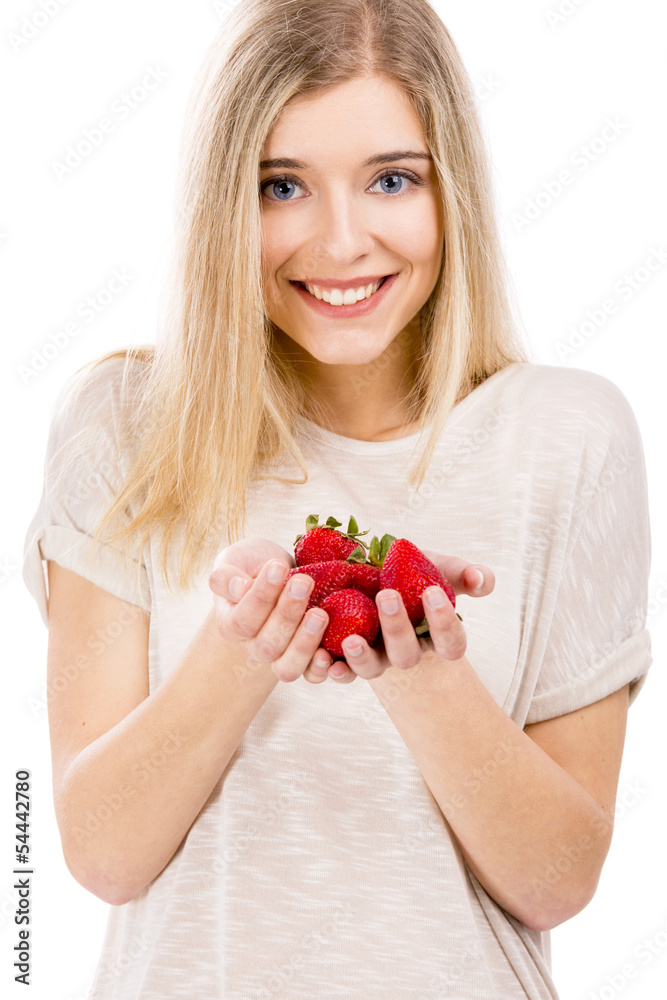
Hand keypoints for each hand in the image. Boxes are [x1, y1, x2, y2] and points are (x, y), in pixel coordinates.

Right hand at [208, 538, 335, 683]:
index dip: (261, 595)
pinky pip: (312, 675)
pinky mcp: (307, 659)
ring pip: (288, 666)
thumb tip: (240, 588)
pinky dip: (320, 668)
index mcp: (231, 625)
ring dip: (305, 642)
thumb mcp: (236, 560)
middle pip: (268, 644)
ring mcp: (281, 657)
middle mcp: (254, 647)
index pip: (242, 619)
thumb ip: (226, 575)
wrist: (282, 574)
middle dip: (287, 613)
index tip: (278, 566)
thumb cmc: (255, 565)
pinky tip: (330, 650)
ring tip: (320, 614)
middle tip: (304, 582)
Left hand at [334, 553, 494, 681]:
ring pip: (372, 669)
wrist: (367, 568)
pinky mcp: (345, 656)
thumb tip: (482, 580)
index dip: (443, 622)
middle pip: (407, 655)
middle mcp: (405, 651)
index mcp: (434, 636)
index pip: (450, 642)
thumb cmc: (411, 570)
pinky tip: (327, 660)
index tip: (432, 592)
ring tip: (351, 640)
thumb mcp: (438, 567)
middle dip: (397, 628)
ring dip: (362, 658)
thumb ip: (464, 573)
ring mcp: (375, 656)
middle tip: (387, 595)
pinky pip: (340, 670)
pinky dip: (333, 669)